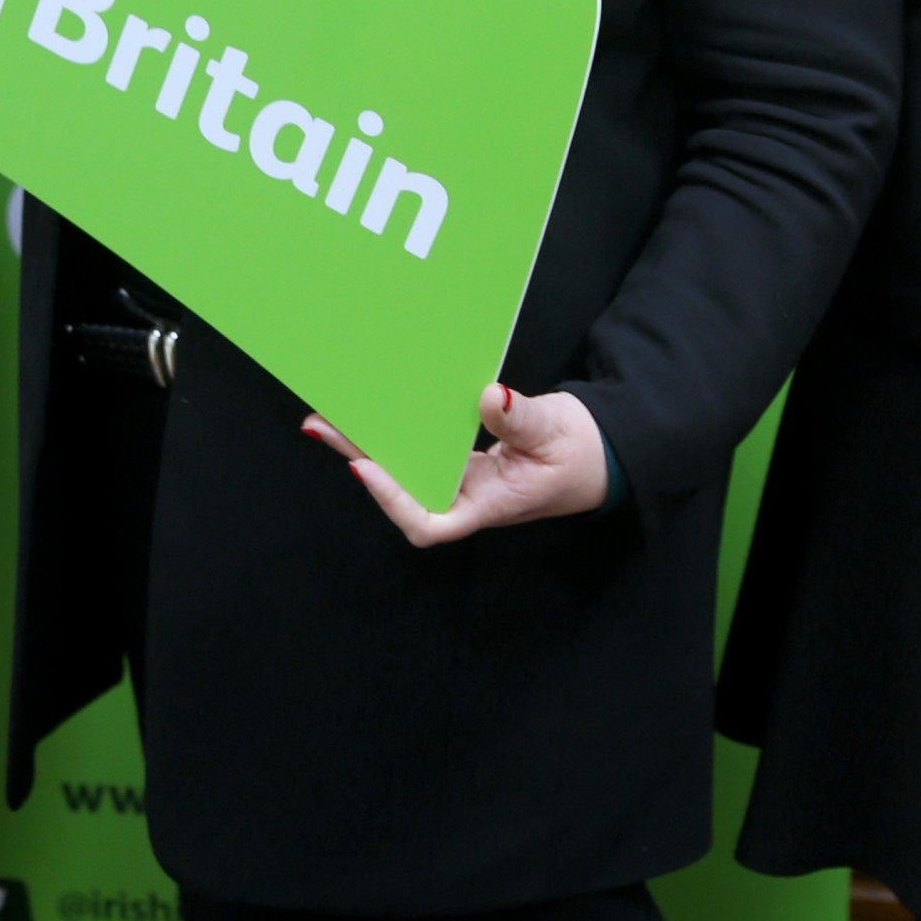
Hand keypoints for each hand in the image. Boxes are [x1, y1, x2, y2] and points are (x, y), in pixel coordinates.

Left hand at [303, 384, 609, 546]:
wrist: (598, 455)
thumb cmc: (581, 454)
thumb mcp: (556, 432)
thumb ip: (522, 419)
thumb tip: (490, 397)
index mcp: (488, 505)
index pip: (431, 522)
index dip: (393, 501)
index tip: (364, 467)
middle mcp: (465, 498)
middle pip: (402, 491)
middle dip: (360, 459)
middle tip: (322, 426)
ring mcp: (461, 480)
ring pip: (406, 468)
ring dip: (368, 443)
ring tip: (330, 415)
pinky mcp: (460, 460)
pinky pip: (420, 449)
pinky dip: (395, 431)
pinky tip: (374, 409)